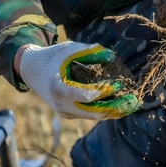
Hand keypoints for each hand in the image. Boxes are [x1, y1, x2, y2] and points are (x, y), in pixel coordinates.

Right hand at [18, 42, 140, 119]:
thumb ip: (89, 52)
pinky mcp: (69, 115)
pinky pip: (90, 115)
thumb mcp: (68, 50)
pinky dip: (106, 110)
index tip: (120, 84)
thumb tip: (111, 56)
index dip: (104, 91)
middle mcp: (61, 105)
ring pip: (94, 116)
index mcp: (58, 88)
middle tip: (134, 100)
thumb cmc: (52, 57)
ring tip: (133, 104)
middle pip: (94, 112)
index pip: (85, 96)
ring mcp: (65, 113)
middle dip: (116, 107)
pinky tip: (122, 105)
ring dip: (115, 111)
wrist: (31, 72)